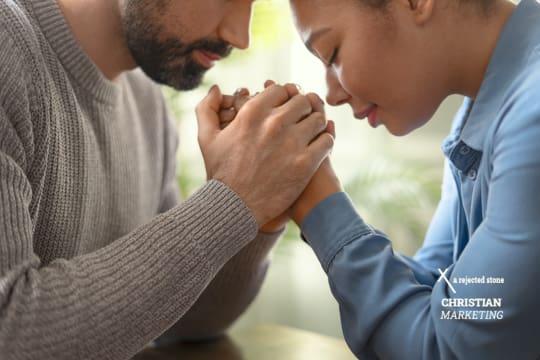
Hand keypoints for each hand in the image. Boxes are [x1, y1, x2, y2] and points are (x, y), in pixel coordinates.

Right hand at [196, 83, 333, 226]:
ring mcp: (292, 142)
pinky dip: (324, 141)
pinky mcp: (306, 163)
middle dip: (301, 109)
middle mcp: (274, 123)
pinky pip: (326, 140)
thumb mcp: (206, 138)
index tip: (284, 108)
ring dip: (315, 124)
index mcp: (252, 112)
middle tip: (299, 120)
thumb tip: (216, 88)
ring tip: (309, 134)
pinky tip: (317, 148)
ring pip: (317, 119)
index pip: (280, 90)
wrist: (235, 208)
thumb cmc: (220, 173)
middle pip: (302, 101)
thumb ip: (207, 108)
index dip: (283, 98)